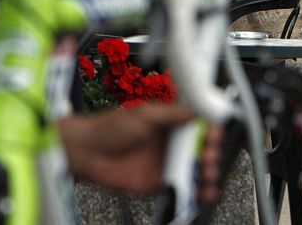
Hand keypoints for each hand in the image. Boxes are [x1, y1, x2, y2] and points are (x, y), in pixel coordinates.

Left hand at [60, 105, 221, 202]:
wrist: (87, 154)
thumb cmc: (109, 128)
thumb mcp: (143, 115)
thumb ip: (171, 114)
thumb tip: (195, 111)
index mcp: (167, 122)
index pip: (197, 124)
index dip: (209, 130)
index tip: (214, 135)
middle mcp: (169, 142)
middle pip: (200, 148)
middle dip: (209, 152)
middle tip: (208, 155)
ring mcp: (165, 162)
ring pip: (194, 169)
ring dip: (206, 172)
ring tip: (207, 174)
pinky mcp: (159, 182)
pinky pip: (182, 188)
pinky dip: (196, 191)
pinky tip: (203, 192)